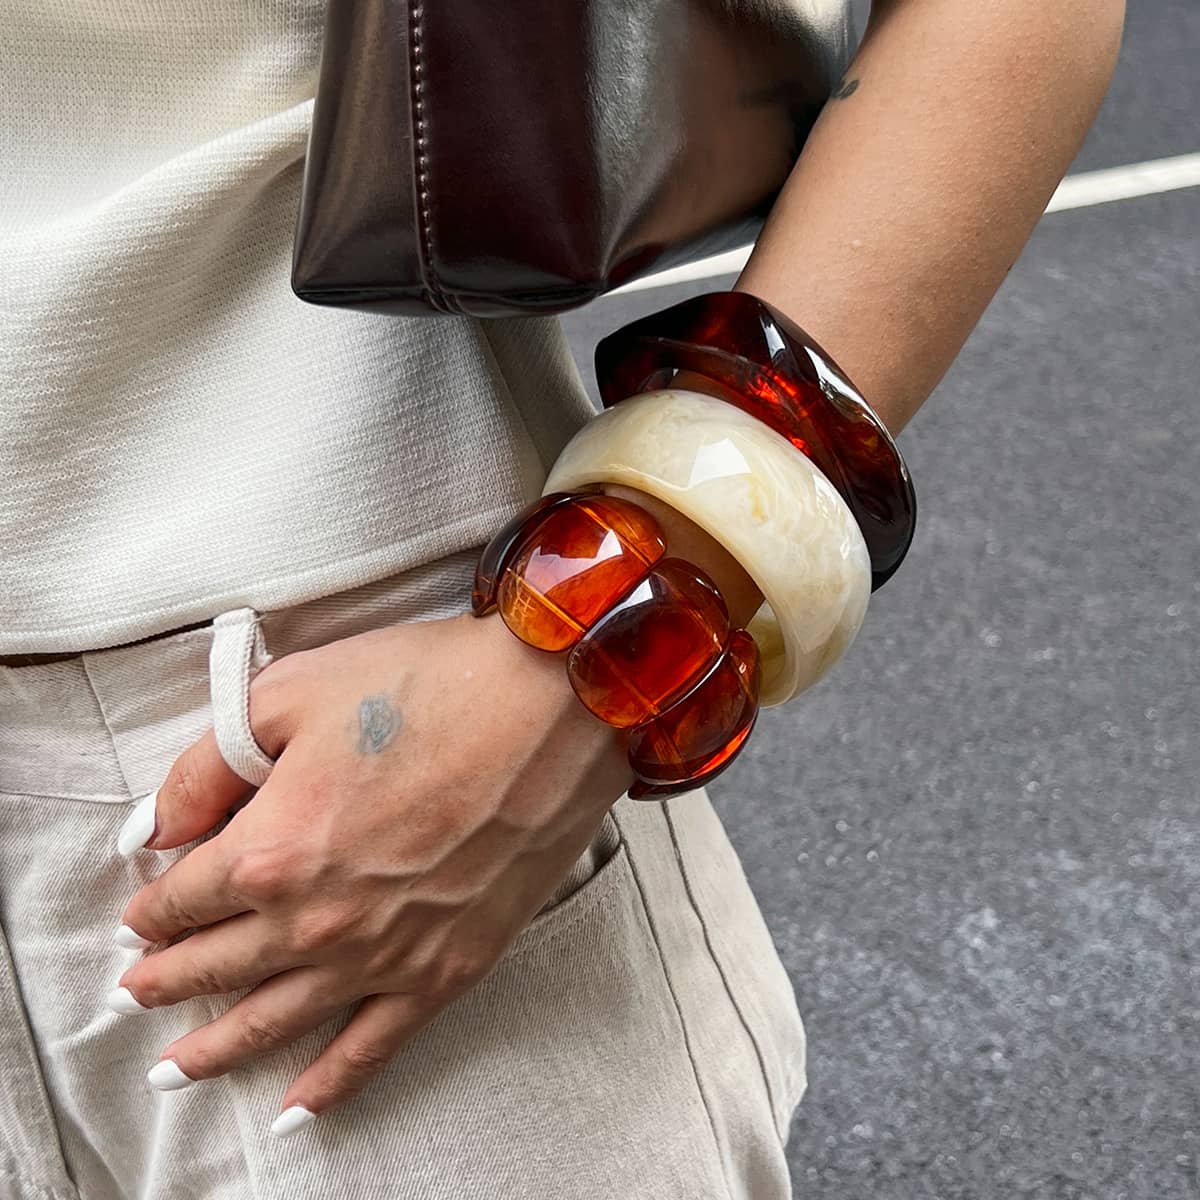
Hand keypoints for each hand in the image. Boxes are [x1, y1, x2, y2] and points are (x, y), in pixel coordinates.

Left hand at [111, 610, 631, 1132]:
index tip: (143, 909)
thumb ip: (206, 765)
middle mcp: (317, 922)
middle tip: (134, 994)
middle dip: (166, 980)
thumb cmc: (428, 686)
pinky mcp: (447, 968)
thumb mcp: (293, 693)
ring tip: (174, 1073)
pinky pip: (372, 1048)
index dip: (152, 905)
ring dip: (216, 1050)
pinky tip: (293, 1112)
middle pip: (218, 966)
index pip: (182, 897)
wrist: (552, 709)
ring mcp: (384, 956)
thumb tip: (155, 826)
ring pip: (276, 1022)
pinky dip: (328, 1085)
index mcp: (271, 851)